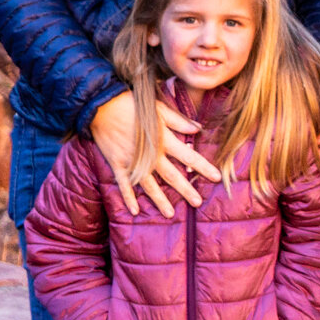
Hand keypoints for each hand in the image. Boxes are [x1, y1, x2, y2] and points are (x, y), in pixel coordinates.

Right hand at [89, 93, 222, 216]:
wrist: (102, 107)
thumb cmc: (133, 105)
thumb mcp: (159, 109)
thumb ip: (179, 121)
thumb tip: (198, 128)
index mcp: (164, 140)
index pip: (189, 156)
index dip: (203, 167)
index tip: (217, 177)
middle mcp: (150, 155)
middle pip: (172, 175)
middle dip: (186, 189)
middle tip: (198, 203)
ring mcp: (133, 162)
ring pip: (149, 185)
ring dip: (160, 200)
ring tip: (171, 214)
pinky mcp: (118, 164)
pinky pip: (124, 185)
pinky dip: (129, 198)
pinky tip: (135, 211)